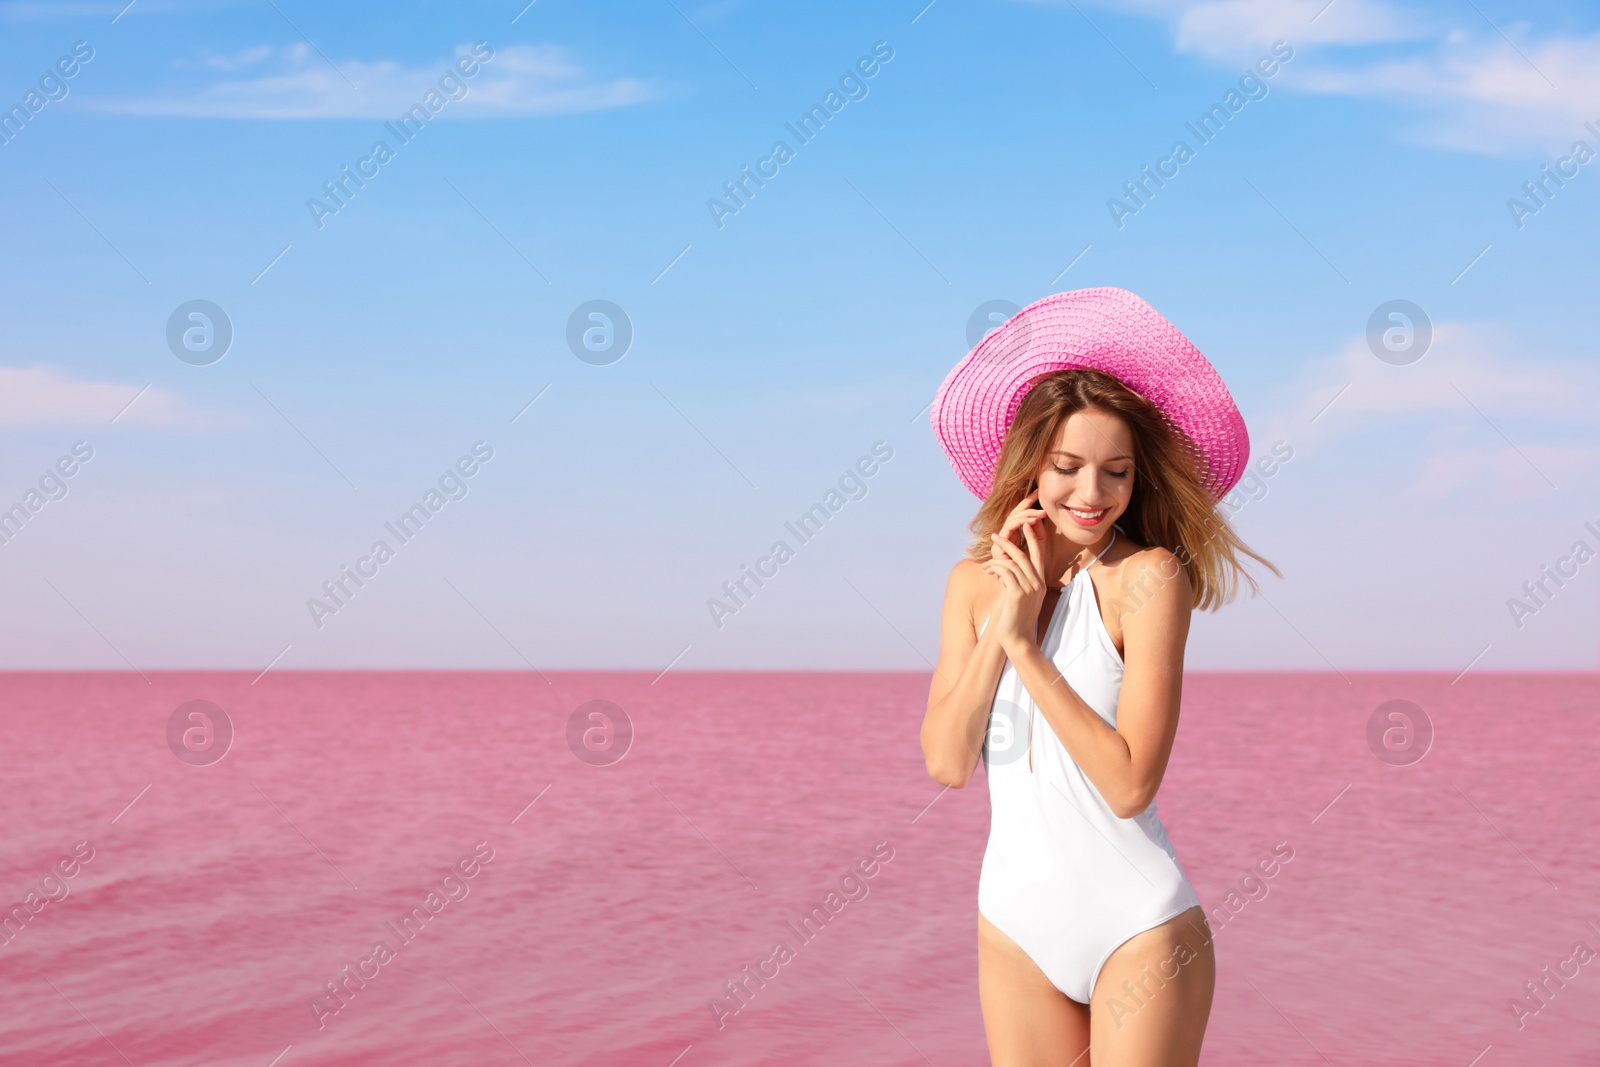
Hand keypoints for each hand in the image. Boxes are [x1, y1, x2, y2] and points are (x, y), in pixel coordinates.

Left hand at [981, 492, 1047, 654]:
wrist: (1017, 639)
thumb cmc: (1016, 618)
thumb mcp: (1021, 596)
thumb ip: (1018, 580)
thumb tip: (1009, 566)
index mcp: (1040, 582)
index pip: (1039, 554)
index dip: (1033, 537)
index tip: (1026, 523)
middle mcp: (1038, 583)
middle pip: (1025, 553)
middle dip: (1011, 541)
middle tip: (997, 534)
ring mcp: (1029, 588)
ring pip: (1013, 562)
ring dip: (997, 556)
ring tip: (986, 559)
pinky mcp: (1017, 594)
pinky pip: (1006, 572)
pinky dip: (995, 568)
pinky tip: (987, 570)